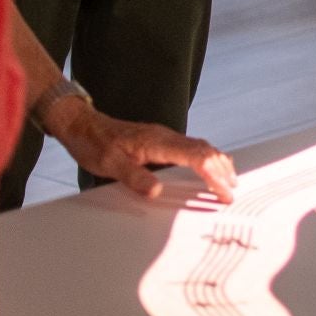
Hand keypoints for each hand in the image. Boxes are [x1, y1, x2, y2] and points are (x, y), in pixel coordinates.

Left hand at [43, 97, 236, 201]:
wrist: (82, 124)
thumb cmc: (94, 143)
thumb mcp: (109, 164)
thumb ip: (134, 177)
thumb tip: (156, 191)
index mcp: (157, 142)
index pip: (195, 157)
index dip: (213, 174)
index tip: (224, 192)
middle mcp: (165, 136)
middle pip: (204, 150)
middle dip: (222, 170)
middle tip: (233, 191)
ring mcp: (164, 137)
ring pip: (200, 146)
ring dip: (217, 162)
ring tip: (229, 179)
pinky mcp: (160, 140)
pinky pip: (191, 147)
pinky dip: (206, 157)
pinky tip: (208, 165)